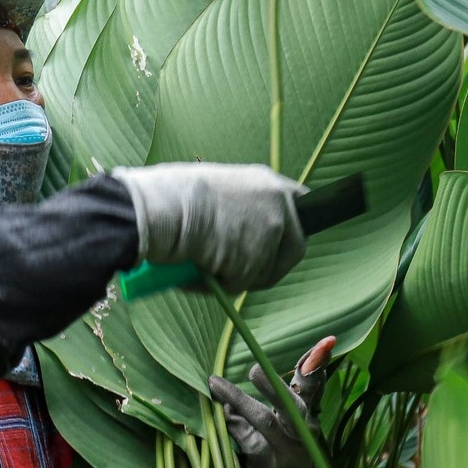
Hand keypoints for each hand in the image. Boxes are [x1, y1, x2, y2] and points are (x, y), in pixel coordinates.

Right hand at [113, 162, 306, 291]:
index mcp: (267, 183)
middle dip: (271, 265)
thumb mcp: (218, 190)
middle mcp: (279, 205)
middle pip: (294, 247)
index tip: (285, 240)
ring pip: (266, 271)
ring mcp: (272, 232)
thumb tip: (237, 231)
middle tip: (242, 271)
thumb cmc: (175, 197)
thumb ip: (240, 207)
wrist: (165, 208)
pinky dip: (223, 284)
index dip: (294, 227)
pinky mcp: (258, 259)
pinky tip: (201, 269)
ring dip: (241, 276)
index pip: (302, 204)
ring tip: (208, 265)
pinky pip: (243, 283)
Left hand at [208, 335, 335, 467]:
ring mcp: (288, 452)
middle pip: (292, 404)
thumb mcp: (296, 420)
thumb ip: (292, 390)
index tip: (328, 341)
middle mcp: (304, 432)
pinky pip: (250, 444)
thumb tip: (286, 355)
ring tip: (216, 383)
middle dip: (273, 385)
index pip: (314, 385)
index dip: (319, 363)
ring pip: (265, 422)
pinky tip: (220, 414)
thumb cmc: (289, 448)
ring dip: (239, 401)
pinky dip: (234, 427)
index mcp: (310, 415)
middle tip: (253, 369)